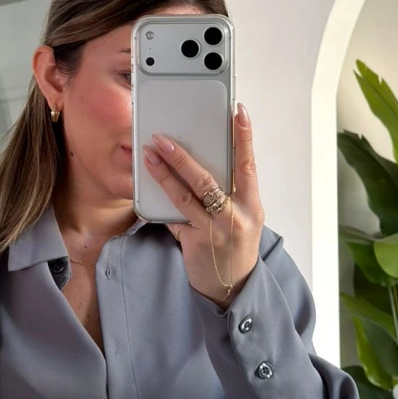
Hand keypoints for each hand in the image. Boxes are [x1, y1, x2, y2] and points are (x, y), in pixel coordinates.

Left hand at [141, 102, 263, 307]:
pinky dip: (160, 204)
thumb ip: (229, 193)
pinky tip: (146, 188)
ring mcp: (215, 231)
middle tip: (163, 138)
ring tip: (149, 155)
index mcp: (251, 204)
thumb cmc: (235, 245)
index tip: (239, 112)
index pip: (248, 164)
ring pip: (186, 196)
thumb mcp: (243, 217)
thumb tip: (199, 162)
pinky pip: (174, 218)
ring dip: (164, 173)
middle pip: (207, 179)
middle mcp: (235, 216)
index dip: (244, 137)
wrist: (232, 286)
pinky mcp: (195, 243)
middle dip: (182, 156)